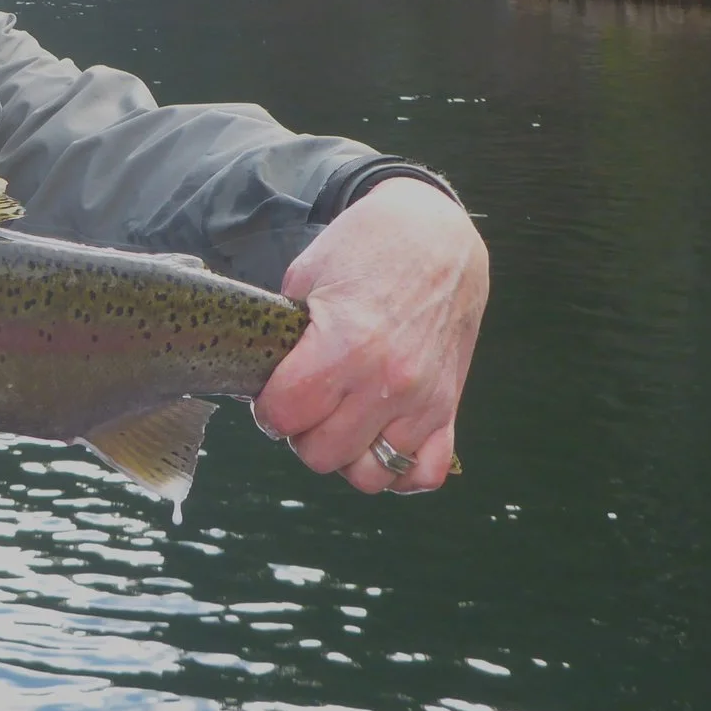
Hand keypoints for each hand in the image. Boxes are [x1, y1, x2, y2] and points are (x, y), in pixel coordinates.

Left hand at [253, 178, 488, 494]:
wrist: (438, 235)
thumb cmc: (368, 248)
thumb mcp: (307, 275)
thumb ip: (284, 334)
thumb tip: (261, 378)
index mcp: (346, 344)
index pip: (284, 416)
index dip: (267, 408)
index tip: (272, 394)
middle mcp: (387, 381)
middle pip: (322, 455)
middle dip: (302, 433)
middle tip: (306, 405)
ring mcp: (422, 399)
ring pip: (370, 476)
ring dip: (348, 455)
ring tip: (341, 422)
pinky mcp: (449, 407)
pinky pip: (424, 474)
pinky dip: (401, 470)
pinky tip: (380, 440)